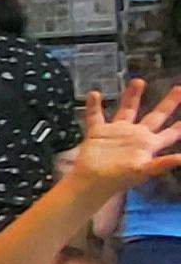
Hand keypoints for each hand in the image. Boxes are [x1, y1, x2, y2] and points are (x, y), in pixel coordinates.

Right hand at [63, 81, 180, 193]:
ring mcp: (117, 133)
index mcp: (149, 144)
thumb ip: (163, 163)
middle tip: (179, 89)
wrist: (91, 181)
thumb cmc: (118, 178)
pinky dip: (94, 106)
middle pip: (155, 116)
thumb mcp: (144, 170)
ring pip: (127, 110)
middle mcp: (136, 136)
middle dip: (168, 104)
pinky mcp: (98, 133)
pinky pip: (96, 116)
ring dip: (132, 96)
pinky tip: (94, 95)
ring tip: (139, 81)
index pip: (170, 133)